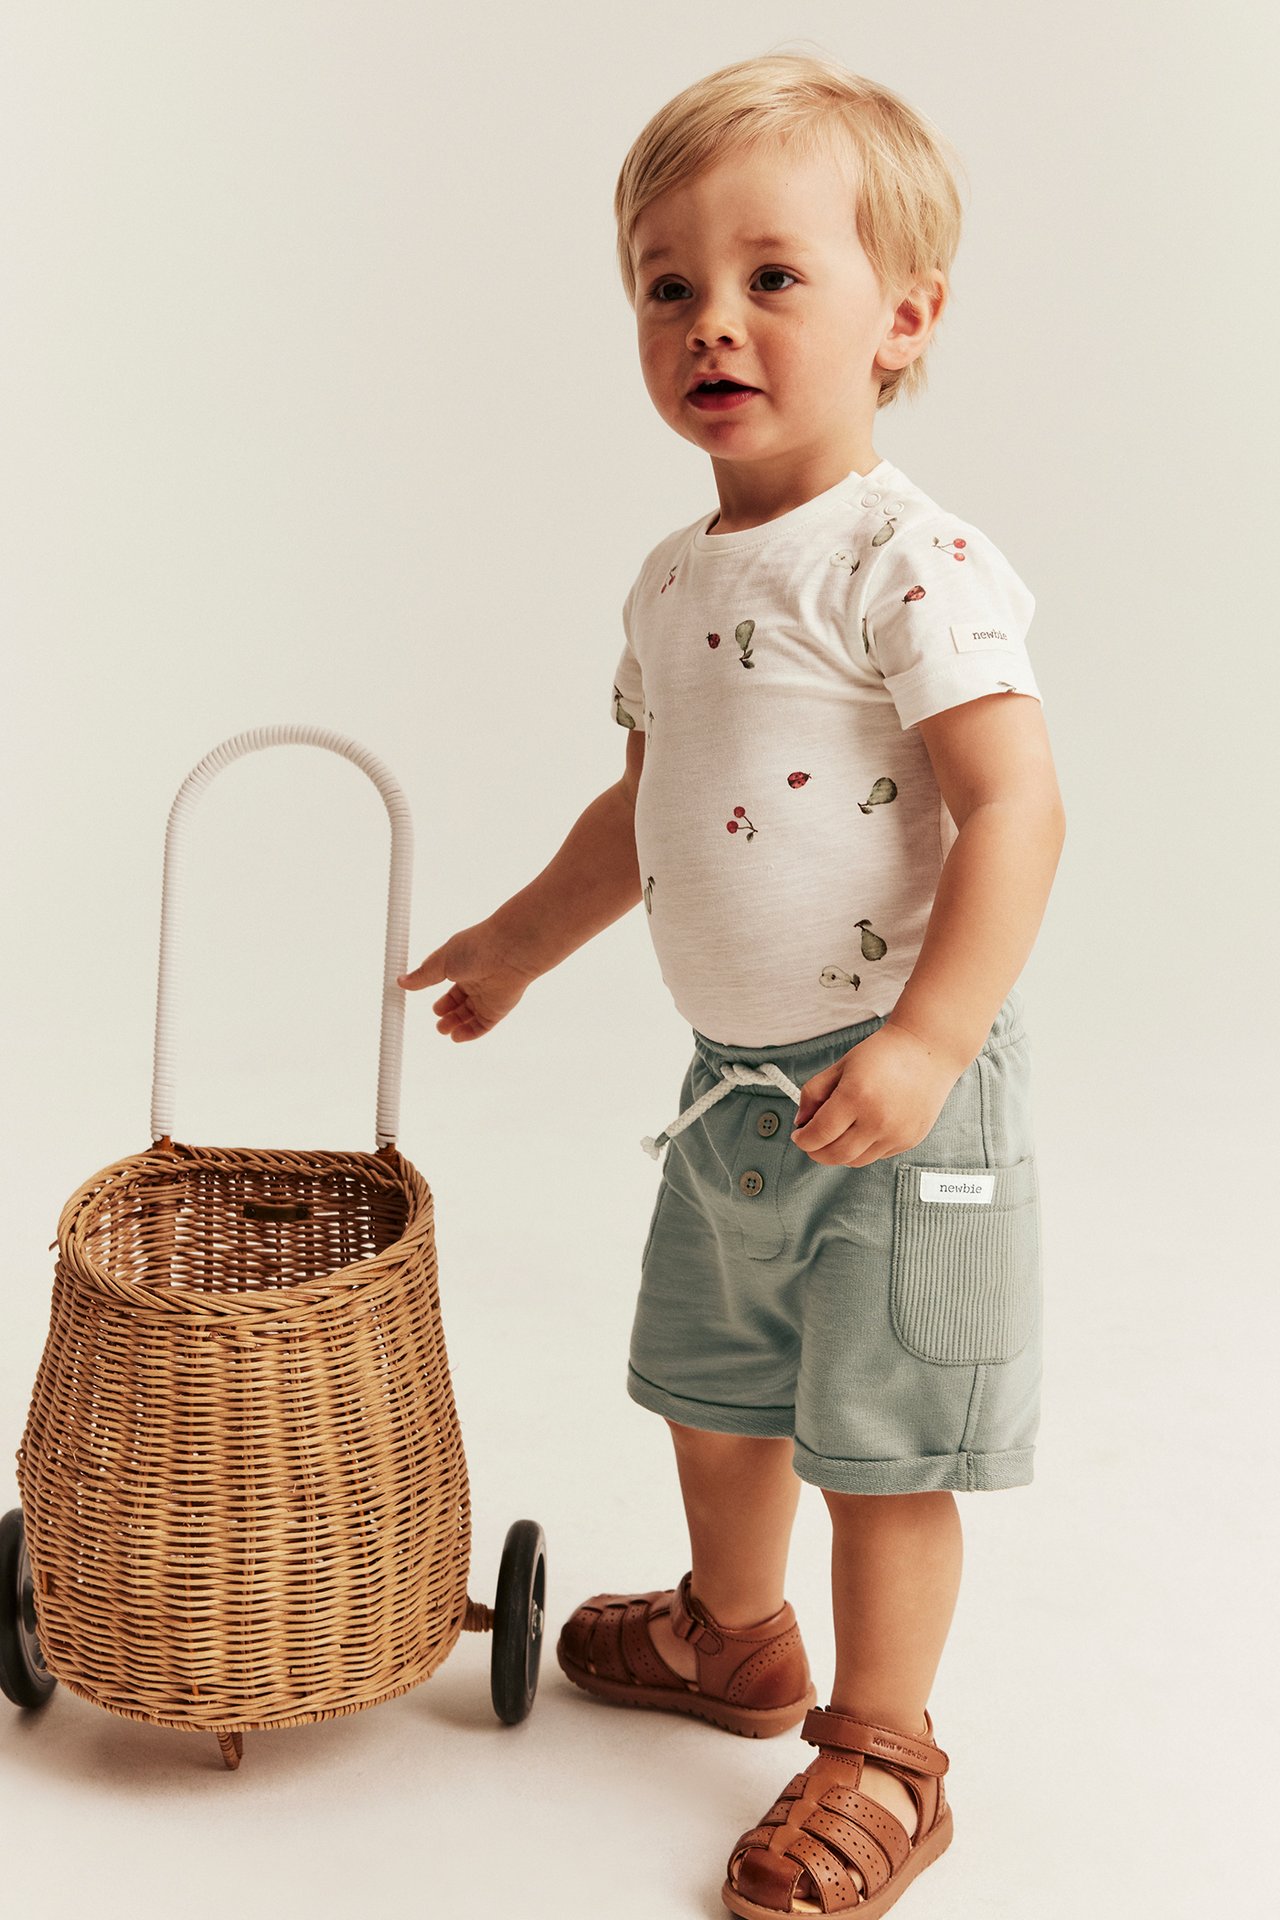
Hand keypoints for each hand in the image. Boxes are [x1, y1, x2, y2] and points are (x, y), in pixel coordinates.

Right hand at [396, 918, 538, 1040]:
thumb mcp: (441, 961)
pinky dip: (470, 1033)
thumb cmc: (477, 948)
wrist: (509, 952)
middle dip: (447, 1013)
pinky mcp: (498, 1009)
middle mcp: (476, 980)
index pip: (448, 983)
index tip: (429, 1004)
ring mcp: (488, 996)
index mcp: (462, 965)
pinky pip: (483, 1026)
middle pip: (460, 1002)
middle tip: (437, 1020)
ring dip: (456, 1024)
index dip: (440, 994)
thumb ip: (423, 975)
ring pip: (470, 1016)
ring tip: (443, 1030)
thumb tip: (402, 981)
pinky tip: (457, 1037)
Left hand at [788, 1023, 964, 1167]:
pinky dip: (862, 1149)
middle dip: (817, 1152)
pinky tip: (862, 1130)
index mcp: (855, 1096)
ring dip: (839, 1154)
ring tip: (837, 1135)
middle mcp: (877, 1119)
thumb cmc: (883, 1054)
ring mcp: (896, 1133)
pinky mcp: (910, 1140)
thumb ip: (814, 1093)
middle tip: (812, 1142)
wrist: (927, 1049)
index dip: (803, 1139)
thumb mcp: (841, 1066)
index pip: (819, 1134)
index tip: (799, 1135)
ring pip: (856, 1161)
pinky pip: (877, 1156)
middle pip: (835, 1156)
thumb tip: (801, 1122)